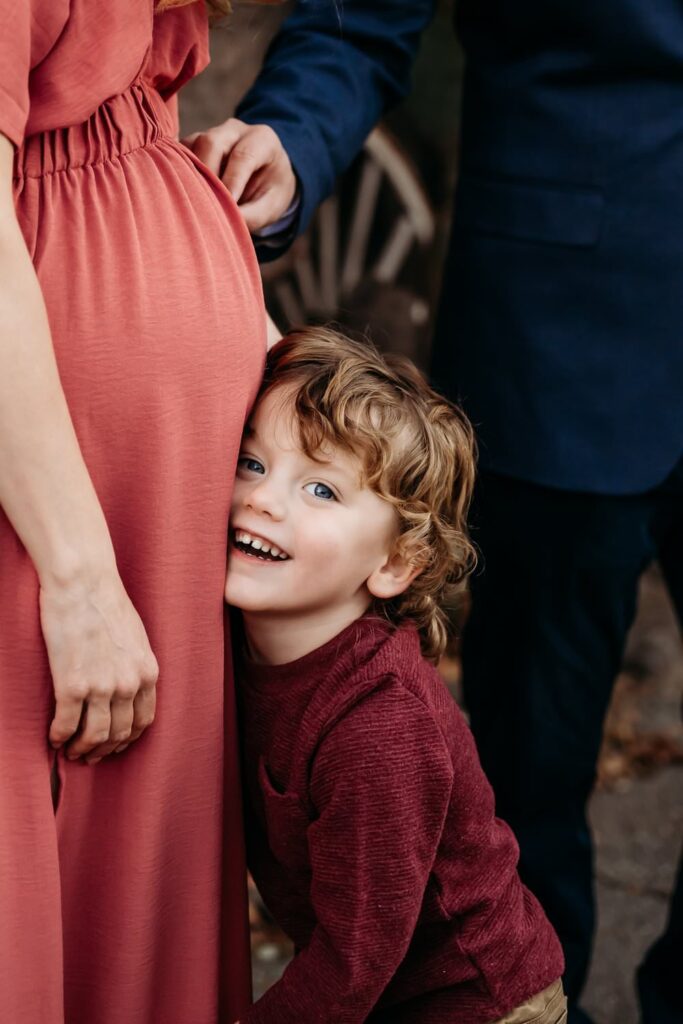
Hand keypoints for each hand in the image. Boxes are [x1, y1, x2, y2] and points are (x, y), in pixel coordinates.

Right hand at [41, 572, 158, 763]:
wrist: (83, 584)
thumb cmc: (106, 603)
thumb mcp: (136, 637)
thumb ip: (135, 665)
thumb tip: (127, 687)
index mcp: (147, 672)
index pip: (144, 720)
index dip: (127, 738)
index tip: (115, 744)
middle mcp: (128, 684)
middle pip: (119, 733)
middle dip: (104, 749)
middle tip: (89, 755)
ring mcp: (102, 687)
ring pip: (95, 735)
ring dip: (82, 749)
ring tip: (71, 751)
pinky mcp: (73, 685)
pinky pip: (67, 724)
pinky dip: (60, 736)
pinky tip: (54, 737)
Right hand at [183, 118, 296, 231]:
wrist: (266, 178)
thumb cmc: (271, 192)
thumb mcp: (271, 206)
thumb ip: (252, 215)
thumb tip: (223, 223)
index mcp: (262, 139)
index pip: (243, 156)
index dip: (232, 181)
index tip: (228, 205)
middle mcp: (234, 130)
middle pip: (211, 143)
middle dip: (206, 175)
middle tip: (207, 206)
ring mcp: (211, 133)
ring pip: (192, 146)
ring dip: (189, 174)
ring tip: (195, 202)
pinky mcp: (193, 143)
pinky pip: (180, 153)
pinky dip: (179, 173)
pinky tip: (185, 194)